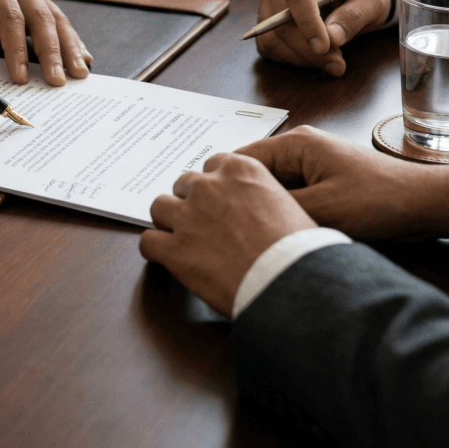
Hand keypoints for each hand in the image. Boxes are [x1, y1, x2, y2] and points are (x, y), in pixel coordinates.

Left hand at [0, 0, 92, 86]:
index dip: (17, 49)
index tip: (20, 78)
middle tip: (58, 81)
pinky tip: (81, 57)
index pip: (9, 16)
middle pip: (40, 15)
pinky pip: (54, 18)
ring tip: (79, 73)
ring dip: (68, 46)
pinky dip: (68, 39)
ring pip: (54, 17)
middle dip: (52, 51)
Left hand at [139, 153, 315, 315]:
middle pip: (184, 184)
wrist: (292, 283)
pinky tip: (168, 259)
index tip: (219, 200)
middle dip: (191, 202)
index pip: (212, 165)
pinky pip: (148, 242)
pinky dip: (156, 250)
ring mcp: (188, 216)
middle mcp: (209, 186)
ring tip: (183, 239)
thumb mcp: (288, 204)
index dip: (214, 185)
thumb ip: (262, 195)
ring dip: (169, 221)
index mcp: (240, 170)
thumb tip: (256, 208)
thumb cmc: (299, 250)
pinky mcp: (175, 249)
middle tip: (204, 224)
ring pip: (159, 206)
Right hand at [238, 125, 448, 239]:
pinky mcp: (321, 182)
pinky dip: (283, 209)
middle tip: (225, 224)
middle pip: (255, 172)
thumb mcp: (322, 208)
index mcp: (295, 143)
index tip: (207, 207)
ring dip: (265, 205)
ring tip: (248, 229)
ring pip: (272, 185)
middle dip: (243, 196)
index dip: (223, 182)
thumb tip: (240, 213)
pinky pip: (290, 194)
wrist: (421, 204)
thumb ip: (278, 208)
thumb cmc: (378, 199)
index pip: (241, 158)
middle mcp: (299, 148)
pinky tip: (275, 229)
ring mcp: (310, 164)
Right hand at [257, 0, 392, 75]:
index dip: (308, 22)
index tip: (323, 47)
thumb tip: (332, 38)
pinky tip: (313, 56)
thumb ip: (354, 16)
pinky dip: (291, 58)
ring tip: (331, 58)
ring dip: (301, 57)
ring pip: (272, 36)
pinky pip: (268, 46)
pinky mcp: (264, 17)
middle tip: (338, 64)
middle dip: (308, 48)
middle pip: (281, 18)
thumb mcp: (372, 0)